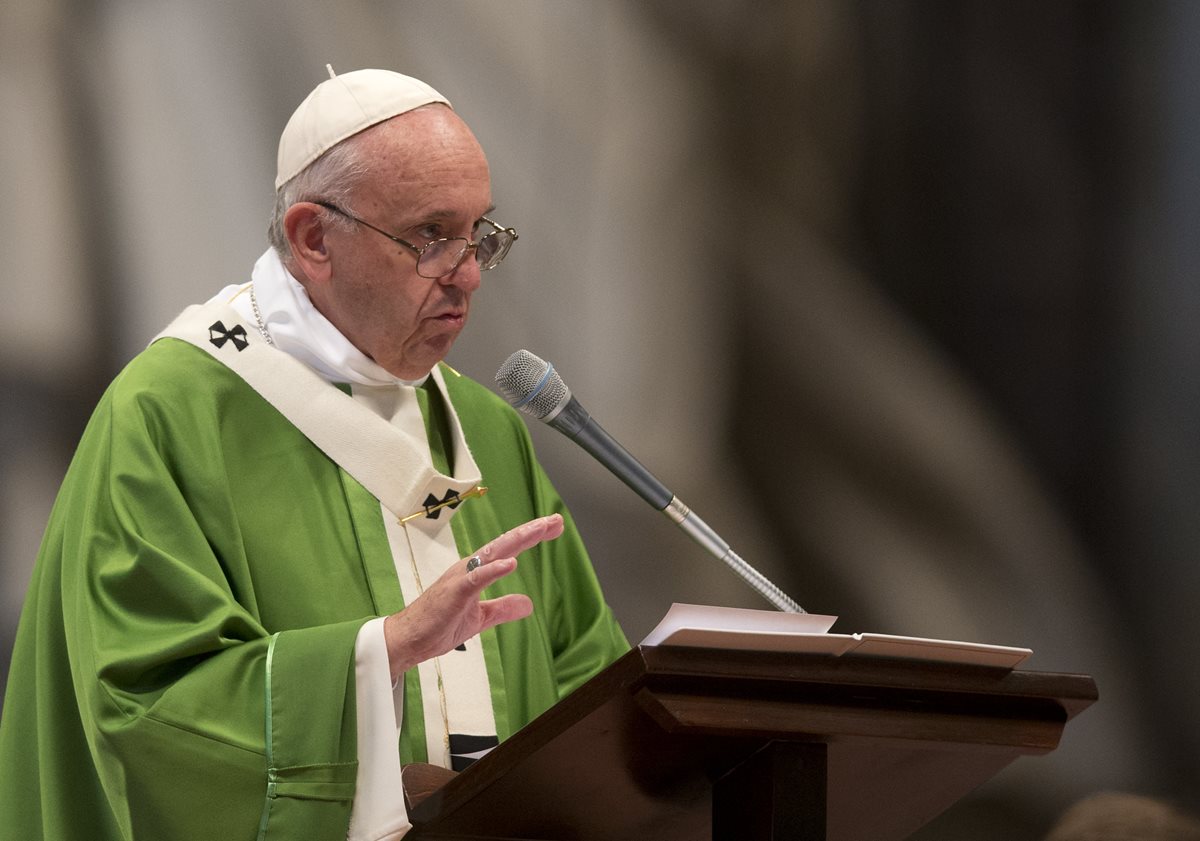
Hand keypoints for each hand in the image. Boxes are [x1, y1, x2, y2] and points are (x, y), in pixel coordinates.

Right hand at [383, 513, 563, 680]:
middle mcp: (469, 568)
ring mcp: (461, 578)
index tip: (554, 526)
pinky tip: (511, 563)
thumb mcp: (480, 618)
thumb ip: (503, 608)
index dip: (531, 537)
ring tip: (539, 530)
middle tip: (556, 520)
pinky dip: (493, 569)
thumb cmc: (437, 625)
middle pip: (505, 544)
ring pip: (493, 553)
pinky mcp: (453, 592)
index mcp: (476, 572)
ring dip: (517, 540)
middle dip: (531, 531)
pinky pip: (475, 578)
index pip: (509, 550)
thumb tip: (529, 604)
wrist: (407, 640)